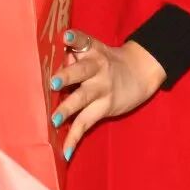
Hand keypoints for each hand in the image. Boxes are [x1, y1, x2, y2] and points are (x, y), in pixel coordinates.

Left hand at [52, 30, 165, 158]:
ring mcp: (102, 89)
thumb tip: (49, 63)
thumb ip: (73, 55)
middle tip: (54, 83)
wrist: (139, 72)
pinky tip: (65, 152)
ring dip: (68, 109)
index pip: (83, 41)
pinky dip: (74, 138)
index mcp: (93, 51)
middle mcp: (97, 69)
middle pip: (81, 72)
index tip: (65, 37)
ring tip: (54, 120)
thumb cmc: (106, 61)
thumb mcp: (94, 51)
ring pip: (82, 99)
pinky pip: (86, 123)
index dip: (74, 39)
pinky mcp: (104, 107)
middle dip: (67, 77)